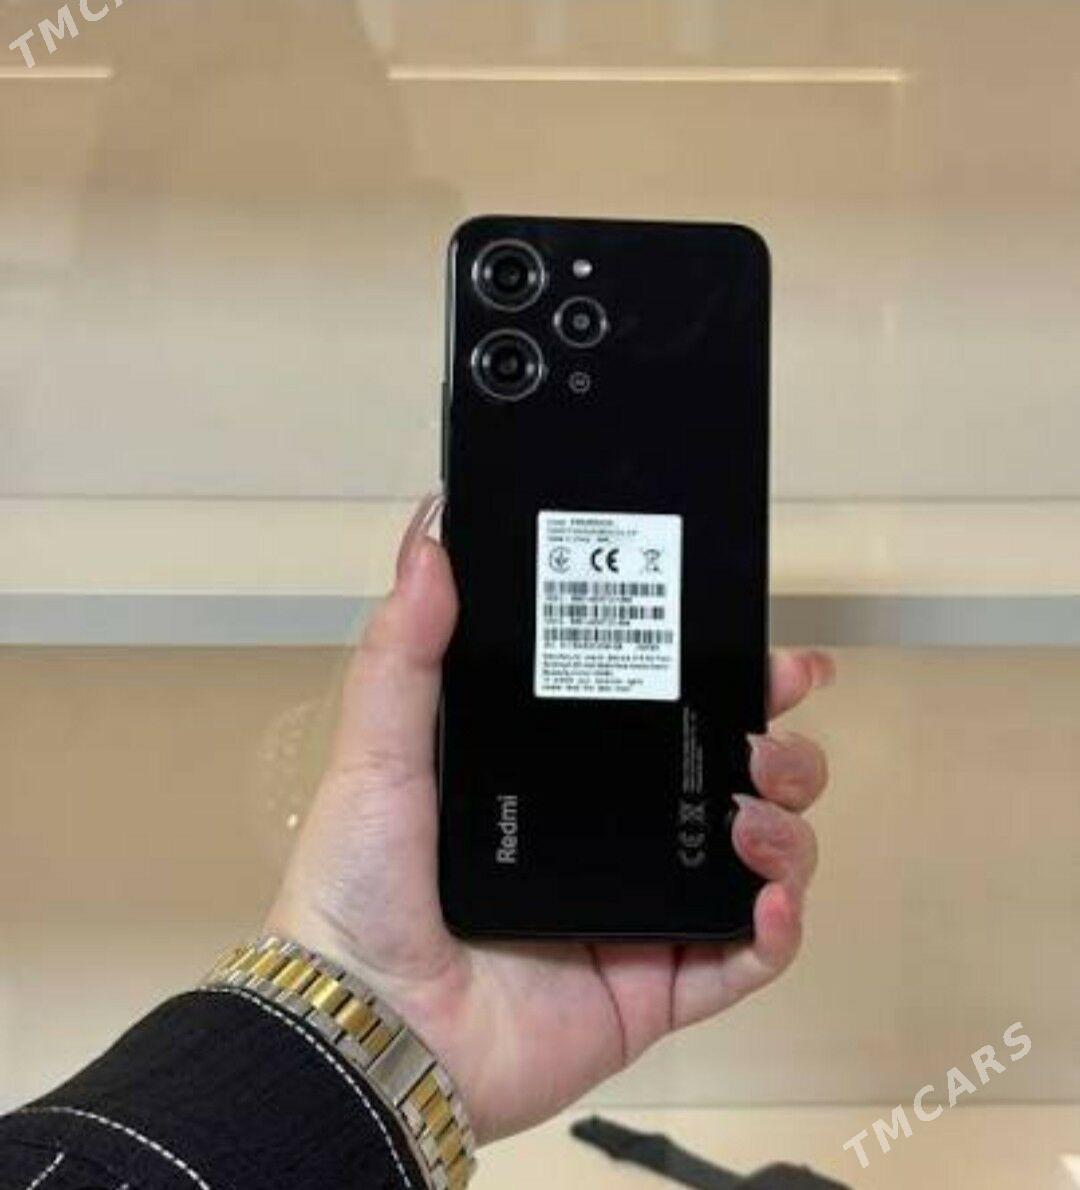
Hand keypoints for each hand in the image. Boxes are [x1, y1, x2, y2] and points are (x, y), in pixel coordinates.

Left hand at [267, 494, 834, 1143]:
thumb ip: (405, 646)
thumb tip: (430, 536)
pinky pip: (744, 961)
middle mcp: (611, 838)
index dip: (727, 679)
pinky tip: (767, 899)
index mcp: (564, 777)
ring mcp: (640, 914)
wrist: (362, 1024)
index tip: (767, 652)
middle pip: (731, 778)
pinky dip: (778, 931)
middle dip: (778, 746)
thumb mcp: (381, 750)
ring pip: (757, 860)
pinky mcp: (654, 989)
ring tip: (750, 815)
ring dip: (785, 828)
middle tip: (771, 726)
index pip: (667, 713)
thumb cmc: (358, 887)